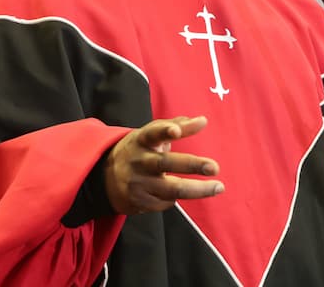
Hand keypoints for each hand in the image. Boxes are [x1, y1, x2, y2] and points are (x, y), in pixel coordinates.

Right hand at [105, 116, 223, 215]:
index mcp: (141, 140)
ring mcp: (138, 183)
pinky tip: (186, 193)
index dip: (164, 131)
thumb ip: (176, 126)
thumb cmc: (138, 151)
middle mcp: (139, 161)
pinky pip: (166, 202)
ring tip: (218, 186)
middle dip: (192, 165)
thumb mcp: (150, 135)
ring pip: (172, 189)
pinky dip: (178, 198)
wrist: (104, 178)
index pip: (152, 133)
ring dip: (198, 190)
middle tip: (215, 167)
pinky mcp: (139, 202)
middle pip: (166, 163)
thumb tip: (203, 120)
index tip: (175, 131)